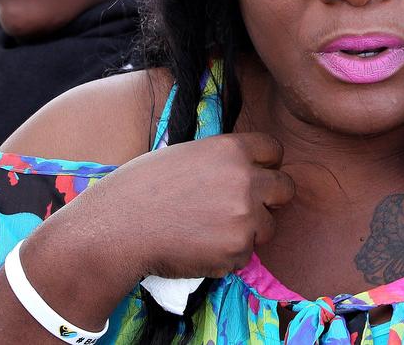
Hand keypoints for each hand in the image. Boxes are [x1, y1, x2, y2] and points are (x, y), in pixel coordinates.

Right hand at [48, 132, 294, 281]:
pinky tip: (199, 247)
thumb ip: (221, 161)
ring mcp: (245, 216)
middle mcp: (245, 179)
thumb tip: (245, 168)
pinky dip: (229, 255)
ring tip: (209, 230)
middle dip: (269, 199)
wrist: (118, 227)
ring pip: (269, 226)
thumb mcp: (186, 155)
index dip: (265, 164)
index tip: (255, 174)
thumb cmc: (142, 187)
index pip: (274, 151)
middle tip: (242, 208)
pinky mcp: (237, 250)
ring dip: (249, 230)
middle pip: (285, 188)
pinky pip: (247, 254)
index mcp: (231, 149)